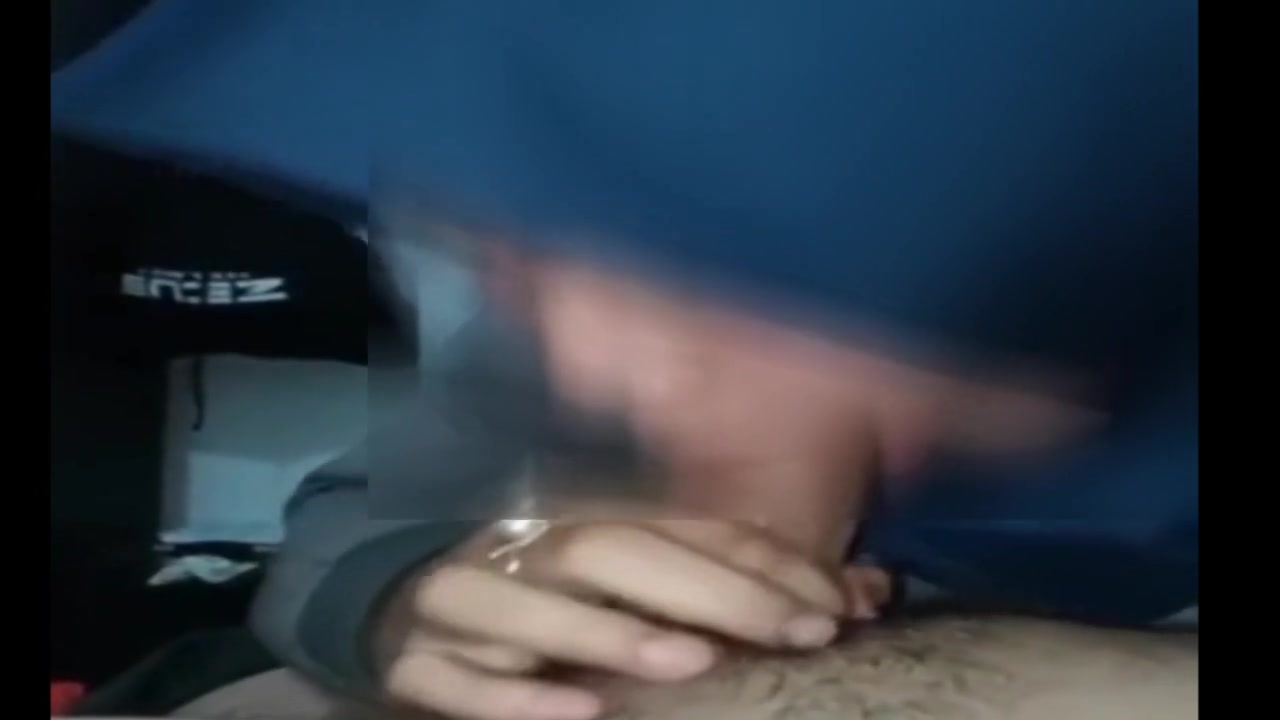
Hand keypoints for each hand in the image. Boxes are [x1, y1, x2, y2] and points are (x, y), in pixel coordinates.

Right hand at [374, 509, 844, 719]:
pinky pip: (453, 678)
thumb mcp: (645, 579)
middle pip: (613, 550)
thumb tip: (872, 589)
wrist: (409, 607)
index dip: (758, 561)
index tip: (838, 608)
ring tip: (691, 662)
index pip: (679, 526)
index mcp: (583, 517)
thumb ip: (745, 582)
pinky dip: (511, 697)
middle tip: (797, 633)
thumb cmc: (552, 596)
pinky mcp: (413, 661)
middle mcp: (524, 546)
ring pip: (527, 602)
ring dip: (607, 632)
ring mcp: (462, 602)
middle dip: (708, 588)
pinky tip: (578, 714)